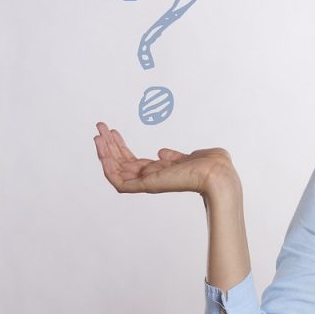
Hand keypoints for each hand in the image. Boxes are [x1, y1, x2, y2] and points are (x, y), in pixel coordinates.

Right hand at [93, 121, 235, 194]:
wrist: (217, 172)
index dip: (121, 147)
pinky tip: (102, 151)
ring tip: (97, 135)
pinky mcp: (146, 186)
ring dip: (104, 153)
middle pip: (122, 163)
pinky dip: (108, 167)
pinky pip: (118, 182)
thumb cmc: (212, 165)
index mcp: (161, 171)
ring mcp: (148, 183)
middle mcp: (152, 178)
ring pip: (116, 171)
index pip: (133, 161)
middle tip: (99, 127)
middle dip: (109, 146)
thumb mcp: (189, 157)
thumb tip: (162, 152)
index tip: (113, 132)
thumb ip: (174, 156)